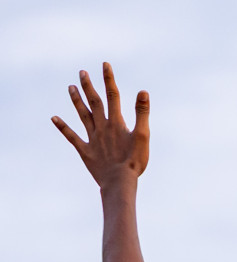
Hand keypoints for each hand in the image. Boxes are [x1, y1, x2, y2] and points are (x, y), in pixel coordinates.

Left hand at [52, 64, 148, 190]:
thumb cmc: (134, 161)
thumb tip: (143, 92)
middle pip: (94, 102)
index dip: (108, 79)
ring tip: (70, 87)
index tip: (104, 65)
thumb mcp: (143, 136)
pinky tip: (54, 118)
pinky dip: (63, 127)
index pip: (112, 96)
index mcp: (116, 123)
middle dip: (88, 86)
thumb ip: (142, 113)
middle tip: (82, 72)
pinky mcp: (85, 151)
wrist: (119, 181)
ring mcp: (92, 138)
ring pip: (82, 115)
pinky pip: (72, 136)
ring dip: (76, 100)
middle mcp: (102, 127)